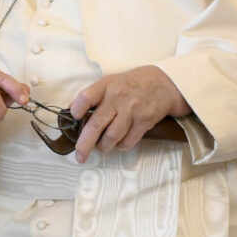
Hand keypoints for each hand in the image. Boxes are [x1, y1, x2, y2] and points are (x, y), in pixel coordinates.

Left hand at [66, 65, 191, 161]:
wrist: (164, 84)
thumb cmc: (131, 85)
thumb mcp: (110, 82)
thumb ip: (93, 95)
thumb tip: (72, 110)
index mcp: (106, 85)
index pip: (86, 98)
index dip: (77, 110)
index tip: (74, 118)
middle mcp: (118, 97)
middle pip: (96, 124)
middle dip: (85, 144)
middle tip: (79, 155)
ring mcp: (132, 110)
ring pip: (112, 137)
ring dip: (104, 146)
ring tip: (102, 146)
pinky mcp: (144, 121)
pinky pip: (128, 141)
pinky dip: (120, 146)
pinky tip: (119, 142)